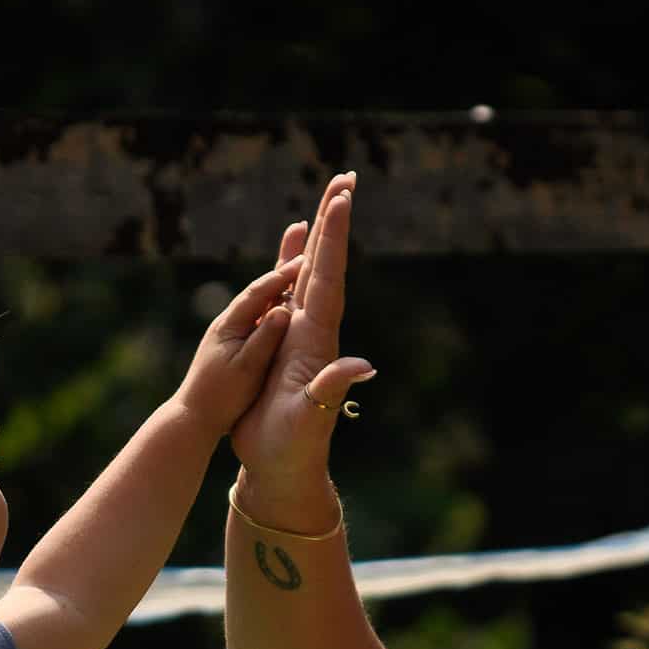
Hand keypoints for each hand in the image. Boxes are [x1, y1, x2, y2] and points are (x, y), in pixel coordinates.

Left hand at [170, 247, 304, 435]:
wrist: (194, 418)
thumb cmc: (221, 398)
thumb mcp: (245, 370)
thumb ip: (264, 339)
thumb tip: (282, 311)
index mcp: (230, 325)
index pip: (259, 291)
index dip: (283, 274)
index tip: (307, 258)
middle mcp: (230, 321)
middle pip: (262, 284)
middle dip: (284, 260)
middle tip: (303, 228)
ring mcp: (234, 330)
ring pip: (264, 297)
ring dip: (283, 275)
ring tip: (302, 252)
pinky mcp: (238, 341)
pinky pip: (264, 313)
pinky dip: (279, 298)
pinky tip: (291, 292)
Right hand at [230, 172, 373, 500]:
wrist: (284, 469)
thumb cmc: (294, 448)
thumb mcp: (312, 417)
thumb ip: (332, 390)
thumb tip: (364, 366)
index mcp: (317, 340)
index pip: (329, 279)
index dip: (334, 240)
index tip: (342, 199)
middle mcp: (315, 331)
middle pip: (325, 265)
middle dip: (333, 222)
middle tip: (345, 178)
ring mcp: (302, 337)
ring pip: (309, 274)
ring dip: (317, 237)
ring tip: (325, 200)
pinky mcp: (287, 346)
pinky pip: (289, 295)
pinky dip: (291, 267)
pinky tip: (293, 253)